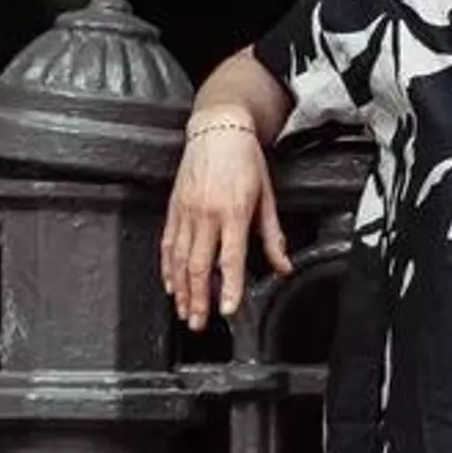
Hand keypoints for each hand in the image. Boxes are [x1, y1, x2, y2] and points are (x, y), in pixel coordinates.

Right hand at [161, 108, 294, 330]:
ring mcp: (187, 210)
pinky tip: (171, 283)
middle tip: (199, 323)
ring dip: (181, 289)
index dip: (230, 287)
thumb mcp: (267, 196)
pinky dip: (167, 267)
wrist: (219, 129)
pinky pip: (167, 243)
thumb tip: (284, 266)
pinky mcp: (174, 207)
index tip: (229, 309)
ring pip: (179, 258)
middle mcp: (207, 213)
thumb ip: (273, 236)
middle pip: (199, 265)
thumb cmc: (245, 159)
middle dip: (198, 299)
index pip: (231, 258)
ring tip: (184, 311)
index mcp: (234, 211)